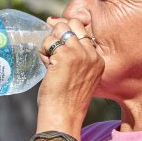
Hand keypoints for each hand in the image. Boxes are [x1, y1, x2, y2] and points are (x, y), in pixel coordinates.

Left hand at [36, 17, 103, 132]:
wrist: (63, 116)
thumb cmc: (67, 100)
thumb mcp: (80, 77)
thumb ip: (74, 57)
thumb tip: (56, 26)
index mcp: (98, 60)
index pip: (84, 32)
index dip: (67, 35)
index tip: (59, 48)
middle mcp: (91, 54)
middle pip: (73, 24)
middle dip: (59, 32)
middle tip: (53, 50)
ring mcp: (79, 53)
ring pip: (60, 28)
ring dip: (49, 42)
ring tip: (49, 60)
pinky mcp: (64, 55)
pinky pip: (48, 41)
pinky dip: (43, 51)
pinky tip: (46, 65)